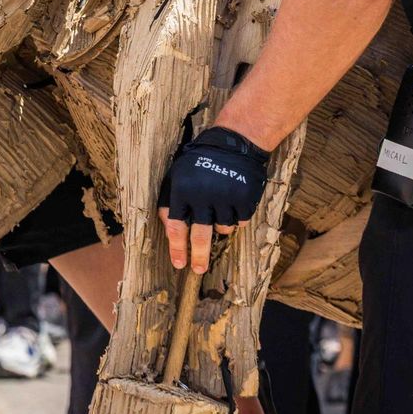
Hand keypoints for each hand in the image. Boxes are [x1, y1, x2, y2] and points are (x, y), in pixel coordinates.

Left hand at [158, 125, 269, 274]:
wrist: (234, 143)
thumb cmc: (200, 161)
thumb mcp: (177, 175)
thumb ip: (170, 201)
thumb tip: (168, 230)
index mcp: (182, 191)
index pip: (176, 227)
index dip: (177, 248)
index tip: (179, 264)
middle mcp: (202, 196)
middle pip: (199, 236)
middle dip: (198, 256)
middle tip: (198, 270)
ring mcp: (225, 198)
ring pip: (222, 228)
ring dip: (220, 225)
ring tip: (220, 207)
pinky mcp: (244, 199)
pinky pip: (240, 221)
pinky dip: (236, 218)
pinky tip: (233, 202)